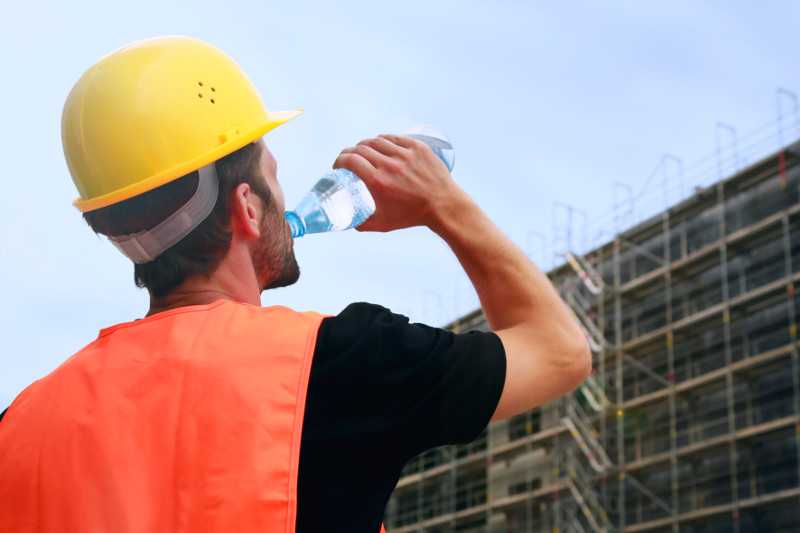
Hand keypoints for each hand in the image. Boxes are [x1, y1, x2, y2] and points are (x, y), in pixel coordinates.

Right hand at [333, 134, 467, 231]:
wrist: (443, 206)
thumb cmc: (413, 216)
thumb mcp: (383, 224)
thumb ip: (362, 223)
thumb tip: (349, 220)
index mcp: (378, 182)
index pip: (350, 160)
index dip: (339, 160)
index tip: (338, 166)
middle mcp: (390, 165)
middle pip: (360, 148)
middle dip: (350, 152)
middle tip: (349, 159)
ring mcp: (405, 154)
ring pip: (376, 141)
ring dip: (365, 145)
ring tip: (363, 151)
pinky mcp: (417, 147)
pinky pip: (394, 138)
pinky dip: (383, 140)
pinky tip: (380, 144)